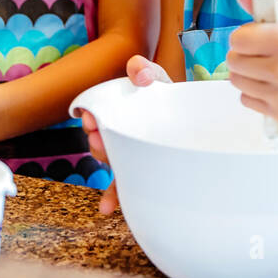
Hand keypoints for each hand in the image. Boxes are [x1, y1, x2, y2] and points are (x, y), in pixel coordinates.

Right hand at [78, 54, 169, 214]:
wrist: (188, 118)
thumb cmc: (165, 97)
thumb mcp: (155, 77)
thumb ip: (144, 69)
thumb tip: (138, 74)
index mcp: (117, 112)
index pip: (96, 114)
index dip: (90, 116)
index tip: (89, 117)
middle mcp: (118, 134)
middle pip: (100, 140)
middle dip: (97, 139)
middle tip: (98, 136)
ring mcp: (128, 153)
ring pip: (111, 161)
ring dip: (105, 161)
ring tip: (108, 157)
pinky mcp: (139, 171)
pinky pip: (123, 186)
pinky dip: (113, 197)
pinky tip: (106, 208)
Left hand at [225, 0, 277, 120]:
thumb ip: (260, 0)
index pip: (237, 40)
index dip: (245, 34)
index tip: (258, 34)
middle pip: (233, 61)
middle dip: (243, 53)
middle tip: (263, 50)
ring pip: (236, 81)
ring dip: (247, 72)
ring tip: (268, 65)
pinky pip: (246, 99)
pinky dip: (254, 90)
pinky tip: (273, 82)